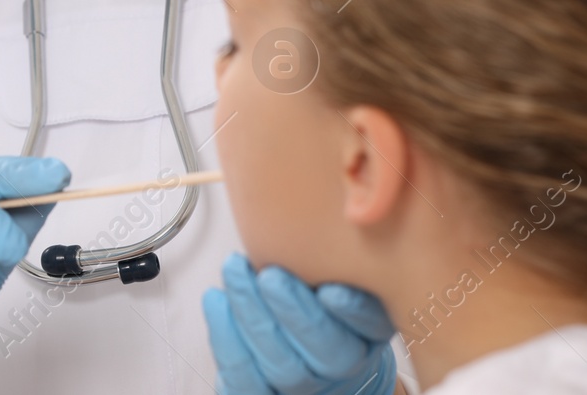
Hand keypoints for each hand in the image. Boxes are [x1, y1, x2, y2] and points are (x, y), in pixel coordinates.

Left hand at [203, 253, 397, 394]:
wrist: (318, 356)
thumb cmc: (324, 304)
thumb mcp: (344, 271)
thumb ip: (337, 252)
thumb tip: (325, 210)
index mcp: (369, 333)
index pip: (370, 326)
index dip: (351, 310)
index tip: (330, 288)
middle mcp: (343, 364)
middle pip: (324, 350)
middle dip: (292, 310)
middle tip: (269, 275)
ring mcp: (306, 384)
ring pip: (282, 365)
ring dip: (252, 315)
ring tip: (235, 272)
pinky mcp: (266, 393)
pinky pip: (244, 379)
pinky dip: (226, 338)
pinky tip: (217, 301)